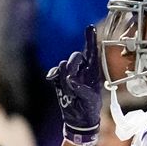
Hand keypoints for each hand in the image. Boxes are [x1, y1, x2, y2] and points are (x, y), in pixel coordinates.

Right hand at [47, 25, 102, 145]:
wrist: (78, 118)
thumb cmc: (90, 108)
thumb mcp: (90, 99)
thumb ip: (82, 89)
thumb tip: (71, 79)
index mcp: (93, 72)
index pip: (92, 52)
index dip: (90, 39)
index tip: (90, 27)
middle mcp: (81, 70)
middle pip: (75, 56)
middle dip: (73, 65)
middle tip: (71, 78)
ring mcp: (69, 73)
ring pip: (63, 66)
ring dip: (65, 79)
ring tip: (71, 94)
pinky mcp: (59, 79)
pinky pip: (54, 72)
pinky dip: (53, 76)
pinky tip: (54, 82)